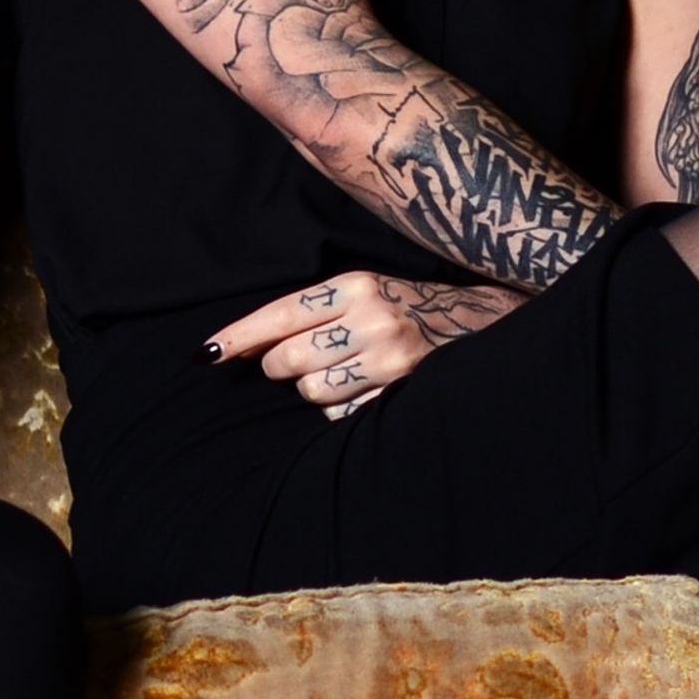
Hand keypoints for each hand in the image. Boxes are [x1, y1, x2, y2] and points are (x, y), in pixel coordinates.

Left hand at [206, 271, 523, 418]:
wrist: (490, 322)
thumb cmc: (413, 309)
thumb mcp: (367, 293)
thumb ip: (315, 313)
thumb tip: (250, 347)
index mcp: (356, 284)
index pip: (279, 314)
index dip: (239, 337)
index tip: (207, 354)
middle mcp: (372, 317)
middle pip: (288, 360)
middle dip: (282, 368)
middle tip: (303, 362)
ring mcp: (390, 357)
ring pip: (312, 392)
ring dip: (317, 391)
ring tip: (347, 373)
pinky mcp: (404, 391)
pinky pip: (344, 413)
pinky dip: (346, 408)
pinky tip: (369, 389)